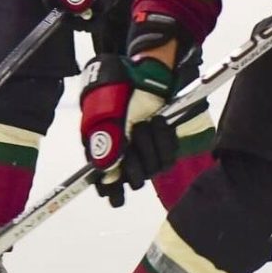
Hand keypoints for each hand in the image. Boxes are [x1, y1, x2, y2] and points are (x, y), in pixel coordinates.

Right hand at [79, 55, 176, 206]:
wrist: (146, 76)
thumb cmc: (119, 90)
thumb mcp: (106, 109)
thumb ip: (104, 139)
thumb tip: (104, 168)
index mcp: (103, 151)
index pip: (107, 184)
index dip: (112, 191)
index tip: (116, 196)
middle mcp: (124, 157)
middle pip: (134, 180)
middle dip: (137, 160)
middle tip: (135, 131)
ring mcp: (146, 153)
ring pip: (153, 169)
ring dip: (151, 144)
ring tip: (147, 122)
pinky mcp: (164, 147)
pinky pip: (169, 157)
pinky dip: (166, 139)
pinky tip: (159, 122)